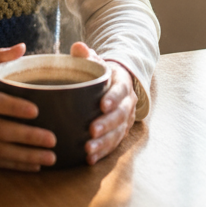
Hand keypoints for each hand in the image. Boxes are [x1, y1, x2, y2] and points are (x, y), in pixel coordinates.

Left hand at [71, 41, 137, 164]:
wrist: (117, 82)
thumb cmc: (101, 71)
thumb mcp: (96, 59)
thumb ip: (86, 54)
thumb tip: (77, 47)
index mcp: (122, 83)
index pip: (120, 90)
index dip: (113, 98)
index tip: (102, 105)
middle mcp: (128, 103)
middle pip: (121, 115)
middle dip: (107, 124)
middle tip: (92, 131)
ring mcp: (125, 120)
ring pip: (118, 133)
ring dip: (104, 143)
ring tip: (89, 150)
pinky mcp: (120, 132)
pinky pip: (113, 144)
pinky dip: (102, 152)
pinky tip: (89, 159)